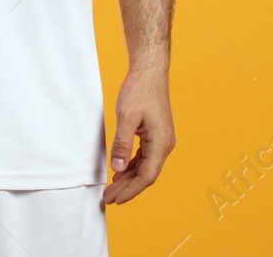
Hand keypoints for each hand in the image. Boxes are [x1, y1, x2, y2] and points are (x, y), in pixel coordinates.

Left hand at [102, 63, 174, 205]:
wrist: (149, 72)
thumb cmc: (139, 90)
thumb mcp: (126, 117)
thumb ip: (122, 144)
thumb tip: (117, 168)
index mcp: (160, 144)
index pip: (146, 176)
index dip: (130, 191)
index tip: (115, 200)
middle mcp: (164, 145)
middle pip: (146, 175)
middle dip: (127, 188)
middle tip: (108, 198)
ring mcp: (161, 140)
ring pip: (145, 167)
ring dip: (128, 179)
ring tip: (111, 189)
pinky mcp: (155, 135)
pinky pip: (144, 157)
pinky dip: (132, 166)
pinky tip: (120, 171)